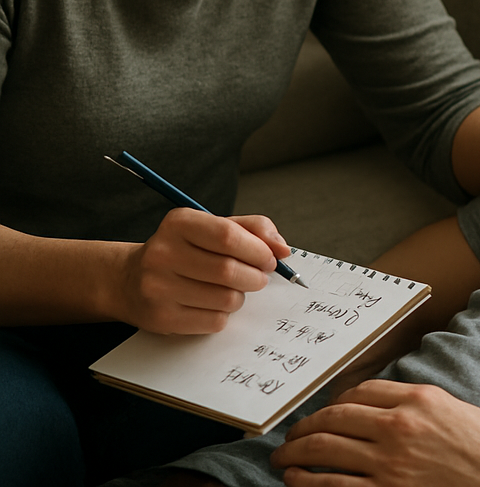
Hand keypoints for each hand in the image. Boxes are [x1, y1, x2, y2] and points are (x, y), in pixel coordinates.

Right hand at [114, 210, 291, 333]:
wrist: (130, 280)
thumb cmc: (184, 250)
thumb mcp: (212, 227)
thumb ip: (252, 229)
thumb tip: (284, 249)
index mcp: (178, 223)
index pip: (228, 235)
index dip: (258, 249)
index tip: (271, 258)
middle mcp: (163, 253)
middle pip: (229, 270)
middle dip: (256, 276)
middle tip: (260, 277)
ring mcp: (158, 287)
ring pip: (225, 299)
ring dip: (241, 296)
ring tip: (233, 289)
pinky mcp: (161, 318)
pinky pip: (214, 321)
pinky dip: (225, 314)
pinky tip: (214, 303)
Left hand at [272, 380, 479, 486]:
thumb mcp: (454, 409)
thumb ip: (419, 404)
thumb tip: (387, 406)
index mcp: (417, 399)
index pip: (361, 391)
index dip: (337, 399)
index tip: (327, 409)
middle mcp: (399, 428)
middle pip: (336, 418)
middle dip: (305, 426)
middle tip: (290, 434)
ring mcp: (390, 465)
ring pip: (328, 452)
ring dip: (298, 454)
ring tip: (284, 457)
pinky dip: (309, 483)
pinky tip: (297, 481)